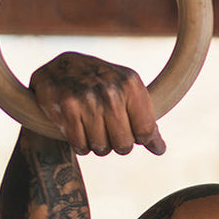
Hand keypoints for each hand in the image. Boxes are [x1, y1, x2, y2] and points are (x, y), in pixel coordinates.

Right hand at [29, 52, 165, 155]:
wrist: (59, 69)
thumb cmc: (101, 84)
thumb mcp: (128, 91)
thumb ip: (145, 119)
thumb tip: (159, 149)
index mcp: (131, 84)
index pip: (146, 131)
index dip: (141, 140)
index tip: (134, 134)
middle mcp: (111, 91)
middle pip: (124, 144)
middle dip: (117, 144)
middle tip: (109, 130)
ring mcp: (88, 99)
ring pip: (101, 147)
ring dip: (97, 145)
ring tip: (92, 128)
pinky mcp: (67, 107)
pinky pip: (80, 145)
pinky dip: (80, 145)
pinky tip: (78, 130)